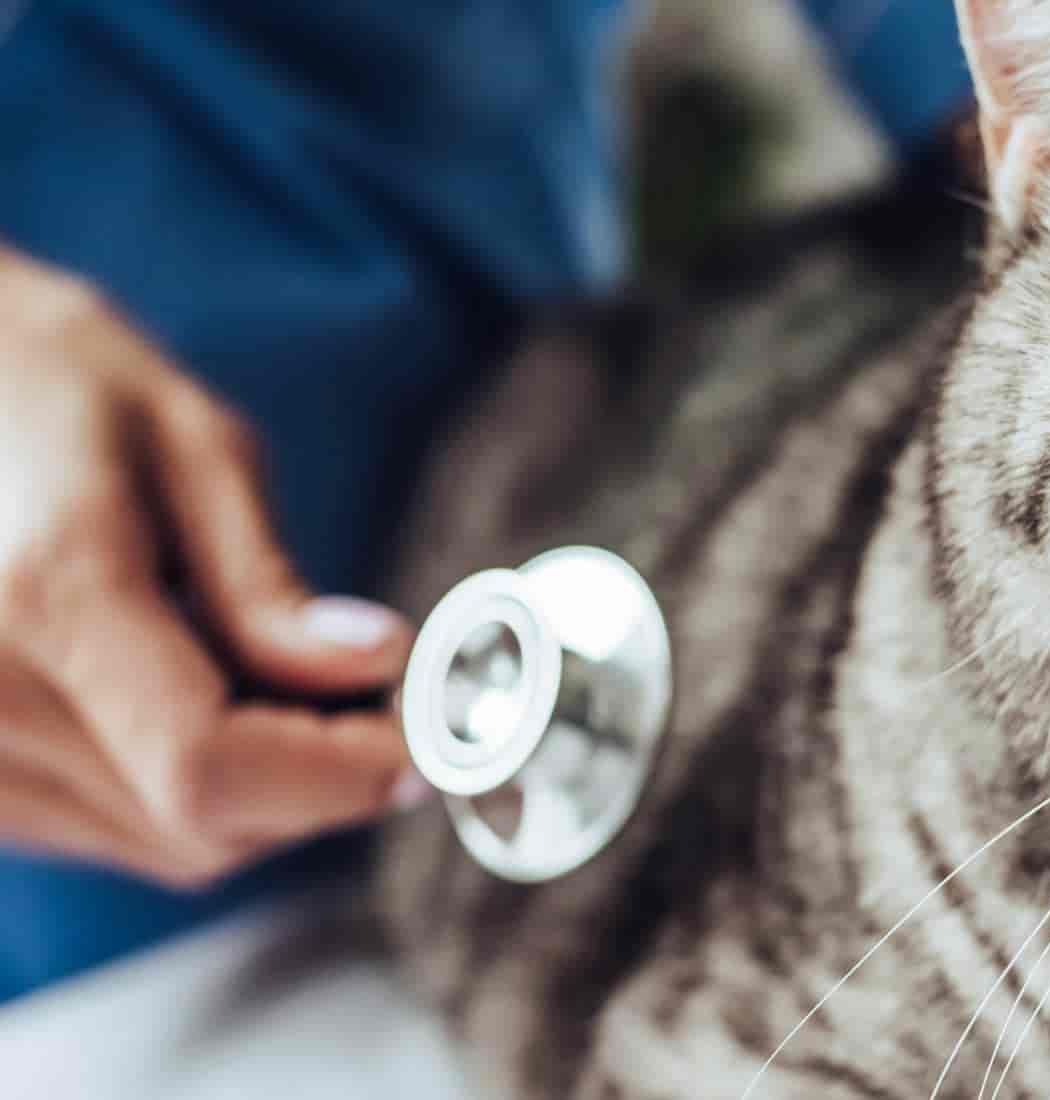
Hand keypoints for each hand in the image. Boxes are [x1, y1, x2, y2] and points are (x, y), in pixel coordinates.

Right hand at [0, 243, 418, 887]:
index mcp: (44, 594)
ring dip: (258, 788)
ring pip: (164, 845)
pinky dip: (183, 788)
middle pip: (201, 825)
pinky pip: (109, 830)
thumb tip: (377, 669)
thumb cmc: (46, 380)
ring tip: (264, 669)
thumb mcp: (186, 441)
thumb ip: (268, 584)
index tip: (423, 743)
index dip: (339, 774)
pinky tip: (188, 691)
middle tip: (370, 692)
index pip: (210, 768)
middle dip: (317, 776)